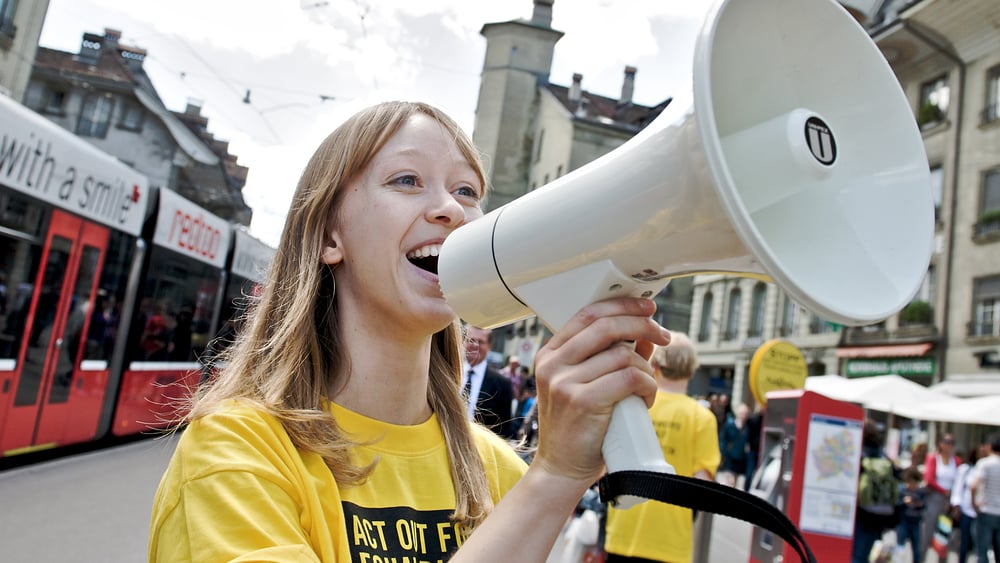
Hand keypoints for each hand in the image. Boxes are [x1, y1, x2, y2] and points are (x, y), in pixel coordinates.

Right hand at [530, 298, 670, 486]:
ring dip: (647, 368)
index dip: (622, 306)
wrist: (561, 468)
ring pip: (623, 355)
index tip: (647, 309)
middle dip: (642, 325)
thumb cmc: (578, 429)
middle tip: (663, 335)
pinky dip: (647, 385)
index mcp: (550, 355)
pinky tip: (645, 397)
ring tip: (647, 386)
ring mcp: (565, 382)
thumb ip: (610, 358)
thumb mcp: (587, 386)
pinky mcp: (582, 401)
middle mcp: (553, 364)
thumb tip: (645, 335)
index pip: (588, 314)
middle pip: (606, 326)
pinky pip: (629, 378)